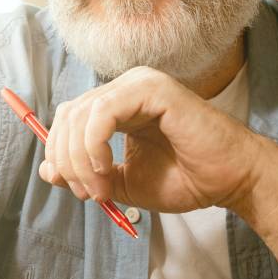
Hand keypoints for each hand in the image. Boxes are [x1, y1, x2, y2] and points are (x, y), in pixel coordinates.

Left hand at [37, 66, 271, 214]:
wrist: (231, 181)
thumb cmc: (187, 179)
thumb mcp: (124, 183)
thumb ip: (87, 174)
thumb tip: (47, 170)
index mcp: (119, 105)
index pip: (69, 119)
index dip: (62, 156)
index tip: (80, 193)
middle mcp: (126, 88)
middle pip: (68, 115)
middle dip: (68, 161)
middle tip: (88, 194)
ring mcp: (139, 84)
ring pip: (81, 114)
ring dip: (80, 159)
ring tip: (101, 189)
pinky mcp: (152, 89)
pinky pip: (102, 112)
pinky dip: (95, 145)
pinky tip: (108, 168)